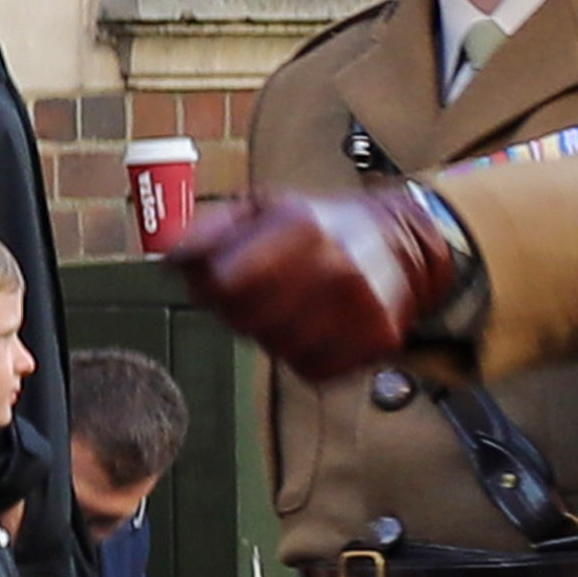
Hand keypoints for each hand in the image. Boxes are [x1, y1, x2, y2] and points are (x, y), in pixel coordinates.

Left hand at [167, 188, 457, 379]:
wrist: (407, 243)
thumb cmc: (326, 226)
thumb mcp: (266, 207)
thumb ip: (212, 229)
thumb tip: (170, 257)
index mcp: (301, 226)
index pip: (223, 282)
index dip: (210, 287)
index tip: (218, 281)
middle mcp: (334, 267)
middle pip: (247, 320)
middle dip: (239, 312)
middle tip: (256, 295)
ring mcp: (359, 307)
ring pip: (278, 349)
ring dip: (273, 335)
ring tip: (291, 309)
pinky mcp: (377, 339)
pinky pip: (313, 368)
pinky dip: (305, 355)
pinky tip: (316, 328)